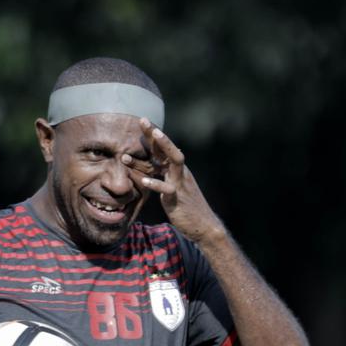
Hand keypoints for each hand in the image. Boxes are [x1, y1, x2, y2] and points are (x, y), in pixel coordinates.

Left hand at [123, 118, 225, 243]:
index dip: (153, 136)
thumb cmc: (184, 205)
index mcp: (176, 170)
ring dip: (161, 150)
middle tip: (143, 120)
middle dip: (156, 135)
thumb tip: (147, 163)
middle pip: (169, 149)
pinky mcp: (177, 199)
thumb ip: (160, 174)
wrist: (203, 225)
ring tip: (147, 140)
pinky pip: (167, 189)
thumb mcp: (171, 186)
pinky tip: (145, 180)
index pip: (164, 150)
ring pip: (172, 162)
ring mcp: (180, 184)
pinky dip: (156, 184)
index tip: (142, 121)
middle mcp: (180, 173)